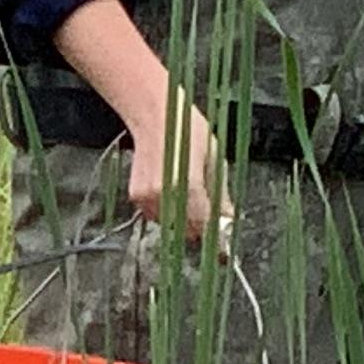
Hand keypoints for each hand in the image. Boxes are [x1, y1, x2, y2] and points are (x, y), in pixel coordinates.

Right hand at [122, 92, 230, 248]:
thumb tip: (228, 218)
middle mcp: (165, 195)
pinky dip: (167, 210)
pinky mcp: (136, 196)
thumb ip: (220, 193)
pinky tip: (171, 189)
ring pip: (172, 225)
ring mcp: (147, 197)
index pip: (205, 225)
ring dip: (183, 219)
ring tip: (188, 192)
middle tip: (210, 214)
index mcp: (188, 185)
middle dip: (202, 228)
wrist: (155, 114)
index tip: (223, 248)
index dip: (216, 238)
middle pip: (188, 231)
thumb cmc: (188, 129)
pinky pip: (156, 215)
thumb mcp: (214, 158)